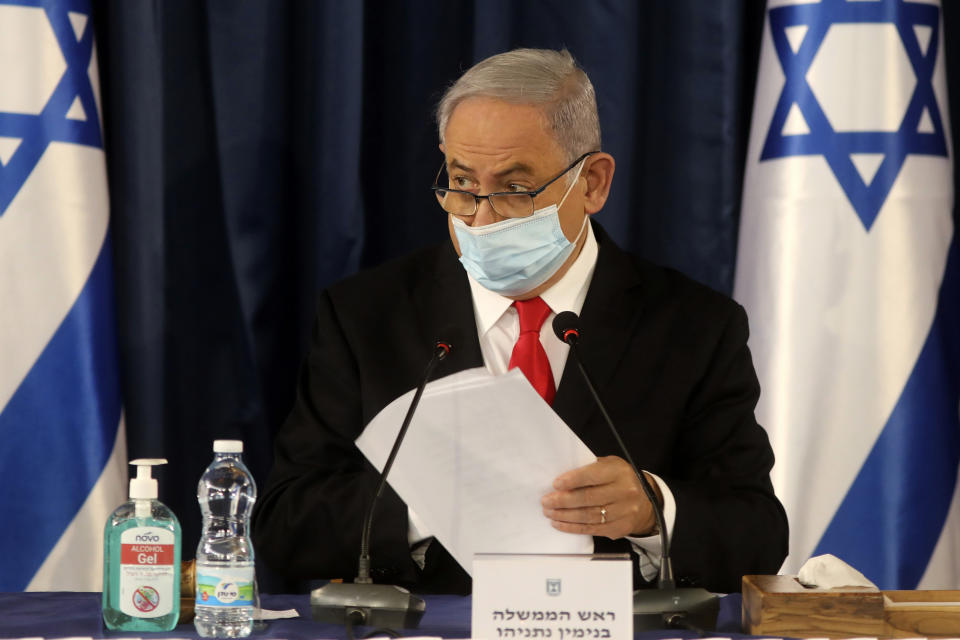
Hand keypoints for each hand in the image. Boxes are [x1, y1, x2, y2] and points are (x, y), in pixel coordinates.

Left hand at [541, 456, 661, 538]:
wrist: (646, 501)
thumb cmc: (620, 479)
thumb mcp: (609, 466)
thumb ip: (590, 469)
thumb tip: (562, 479)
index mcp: (619, 472)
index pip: (592, 476)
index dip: (572, 480)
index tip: (556, 484)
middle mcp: (624, 492)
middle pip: (588, 498)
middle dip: (563, 501)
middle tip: (546, 501)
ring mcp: (624, 512)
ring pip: (588, 516)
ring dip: (564, 515)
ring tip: (549, 512)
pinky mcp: (619, 528)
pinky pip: (591, 529)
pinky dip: (572, 527)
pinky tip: (560, 523)